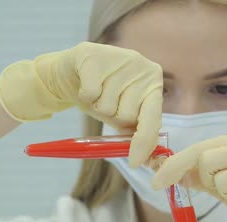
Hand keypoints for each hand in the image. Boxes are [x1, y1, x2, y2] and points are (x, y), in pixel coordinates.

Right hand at [0, 42, 162, 166]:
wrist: (72, 76)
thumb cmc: (103, 98)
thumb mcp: (122, 116)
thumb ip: (136, 132)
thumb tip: (145, 159)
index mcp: (154, 83)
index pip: (152, 118)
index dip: (143, 142)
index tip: (135, 162)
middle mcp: (142, 66)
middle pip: (126, 115)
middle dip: (112, 117)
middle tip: (107, 103)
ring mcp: (119, 57)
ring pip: (106, 106)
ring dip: (97, 106)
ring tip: (97, 92)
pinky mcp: (92, 54)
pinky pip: (90, 94)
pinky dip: (84, 96)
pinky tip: (85, 85)